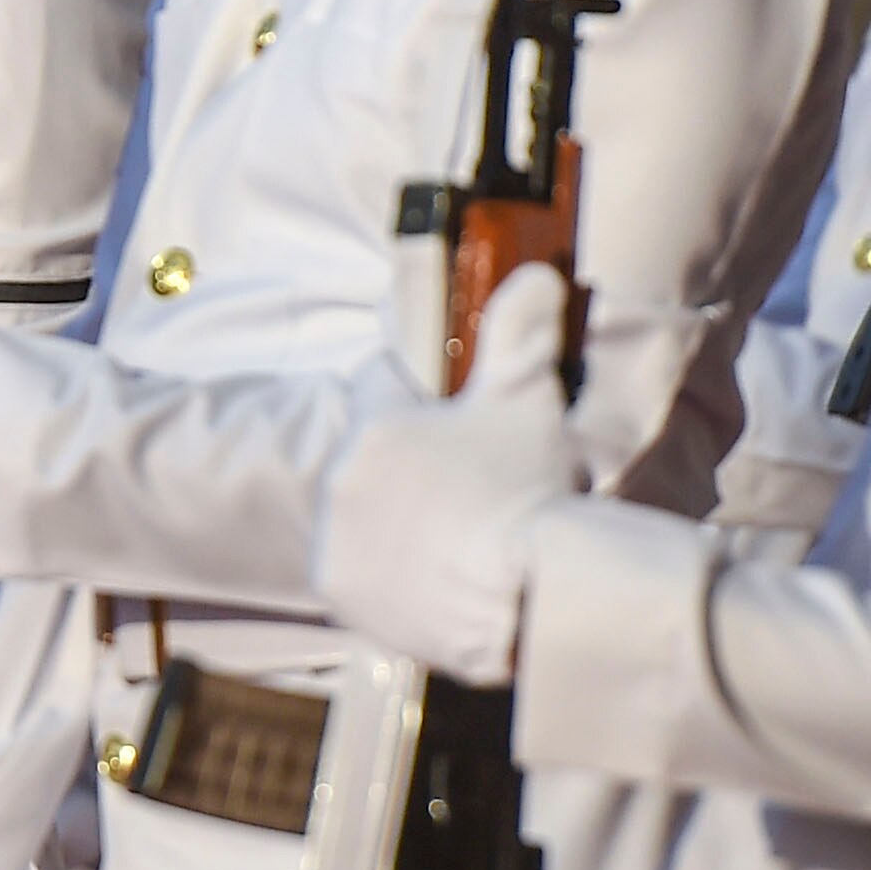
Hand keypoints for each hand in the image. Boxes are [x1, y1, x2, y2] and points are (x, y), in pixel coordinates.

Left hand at [315, 265, 585, 685]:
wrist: (528, 594)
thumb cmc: (529, 491)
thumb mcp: (527, 400)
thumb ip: (522, 332)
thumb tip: (536, 275)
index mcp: (377, 420)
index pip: (374, 378)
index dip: (411, 392)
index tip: (439, 415)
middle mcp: (341, 474)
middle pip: (367, 454)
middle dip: (403, 463)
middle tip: (460, 489)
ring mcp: (334, 536)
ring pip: (355, 511)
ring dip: (387, 517)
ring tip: (450, 538)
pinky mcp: (338, 590)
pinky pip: (352, 569)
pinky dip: (380, 573)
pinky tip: (431, 578)